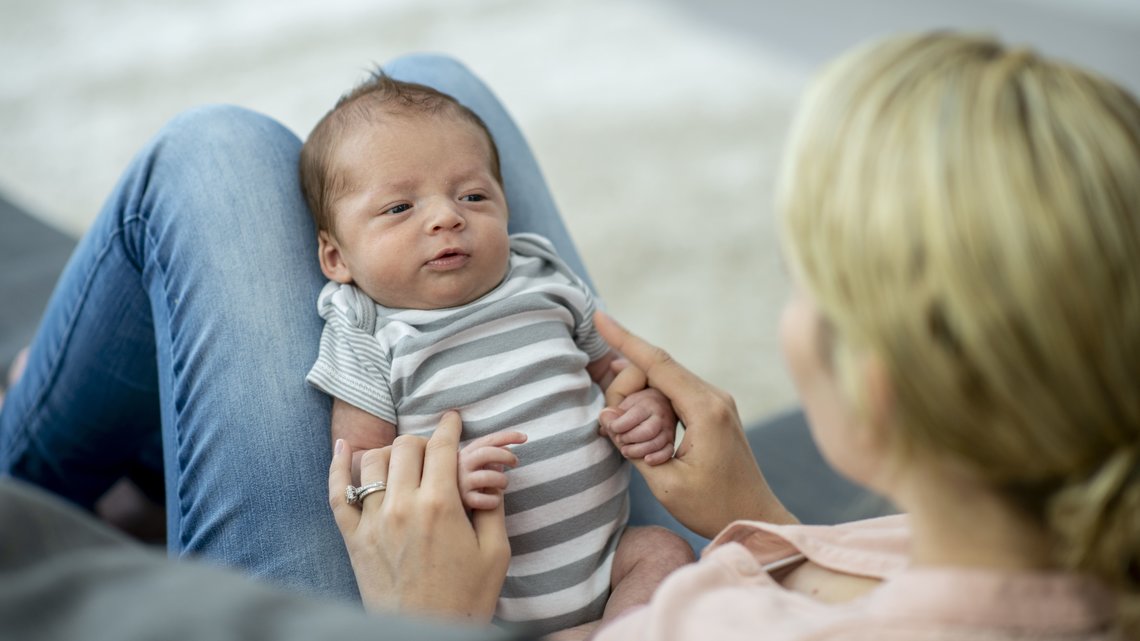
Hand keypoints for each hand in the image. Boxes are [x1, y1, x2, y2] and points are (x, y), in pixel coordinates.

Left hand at [328, 411, 509, 622]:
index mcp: (441, 506)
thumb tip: (488, 475)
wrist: (427, 637)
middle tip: (434, 448)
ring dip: (391, 451)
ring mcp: (373, 522)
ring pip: (374, 461)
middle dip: (423, 440)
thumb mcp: (496, 553)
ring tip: (404, 458)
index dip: (449, 427)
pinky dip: (338, 466)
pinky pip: (337, 493)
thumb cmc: (467, 599)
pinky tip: (344, 448)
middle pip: (407, 446)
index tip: (453, 418)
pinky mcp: (354, 539)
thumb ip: (492, 507)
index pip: (442, 447)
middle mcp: (403, 507)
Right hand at [458, 431, 527, 510]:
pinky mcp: (462, 501)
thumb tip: (508, 448)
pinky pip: (483, 500)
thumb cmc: (465, 481)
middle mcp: (460, 465)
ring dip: (502, 480)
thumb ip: (488, 455)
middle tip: (515, 462)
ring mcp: (461, 483)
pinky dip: (493, 500)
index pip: (488, 440)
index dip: (507, 436)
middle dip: (505, 456)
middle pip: (486, 453)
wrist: (443, 504)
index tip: (525, 437)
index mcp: (465, 453)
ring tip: (504, 485)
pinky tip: (494, 500)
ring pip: (488, 477)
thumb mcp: (474, 464)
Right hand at [595, 312, 796, 536]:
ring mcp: (716, 402)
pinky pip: (674, 393)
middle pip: (656, 370)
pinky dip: (652, 401)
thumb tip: (607, 419)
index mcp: (705, 409)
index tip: (600, 317)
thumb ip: (632, 447)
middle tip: (615, 430)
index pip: (658, 363)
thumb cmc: (713, 507)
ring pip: (663, 381)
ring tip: (627, 434)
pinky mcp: (713, 411)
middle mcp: (713, 396)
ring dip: (639, 399)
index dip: (625, 339)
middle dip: (626, 389)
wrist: (756, 517)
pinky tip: (635, 414)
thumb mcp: (666, 484)